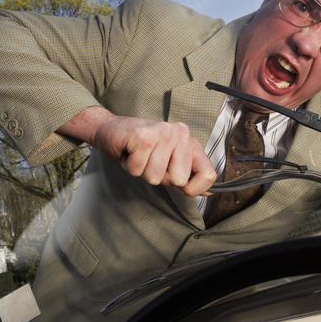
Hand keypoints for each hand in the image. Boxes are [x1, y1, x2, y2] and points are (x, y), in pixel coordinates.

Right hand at [58, 107, 215, 196]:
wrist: (111, 129)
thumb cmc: (140, 147)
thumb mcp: (169, 161)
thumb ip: (189, 174)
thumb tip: (209, 192)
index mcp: (189, 141)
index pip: (208, 173)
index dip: (196, 189)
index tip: (185, 190)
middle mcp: (180, 134)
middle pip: (179, 179)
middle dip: (160, 177)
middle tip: (150, 162)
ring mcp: (162, 134)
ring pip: (156, 177)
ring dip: (142, 171)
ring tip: (139, 157)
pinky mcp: (143, 137)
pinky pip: (138, 170)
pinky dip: (130, 166)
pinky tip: (130, 153)